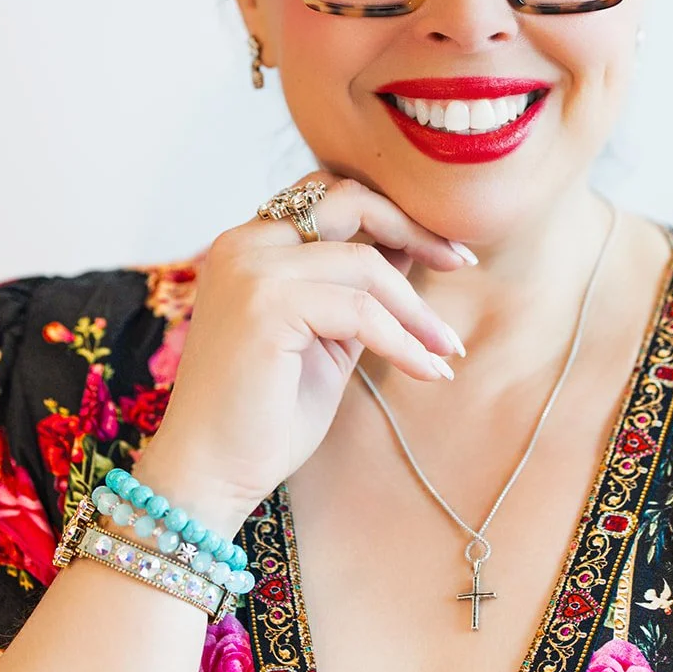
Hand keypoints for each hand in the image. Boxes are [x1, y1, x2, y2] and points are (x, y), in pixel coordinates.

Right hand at [130, 173, 470, 536]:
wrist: (210, 475)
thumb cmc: (265, 416)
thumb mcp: (327, 338)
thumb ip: (358, 291)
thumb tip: (412, 250)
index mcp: (251, 245)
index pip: (331, 196)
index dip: (394, 215)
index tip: (447, 252)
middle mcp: (245, 245)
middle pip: (348, 201)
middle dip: (414, 228)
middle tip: (462, 263)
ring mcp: (251, 271)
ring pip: (364, 263)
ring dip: (416, 308)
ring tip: (447, 348)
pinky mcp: (266, 306)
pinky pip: (361, 312)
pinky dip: (404, 342)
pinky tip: (428, 371)